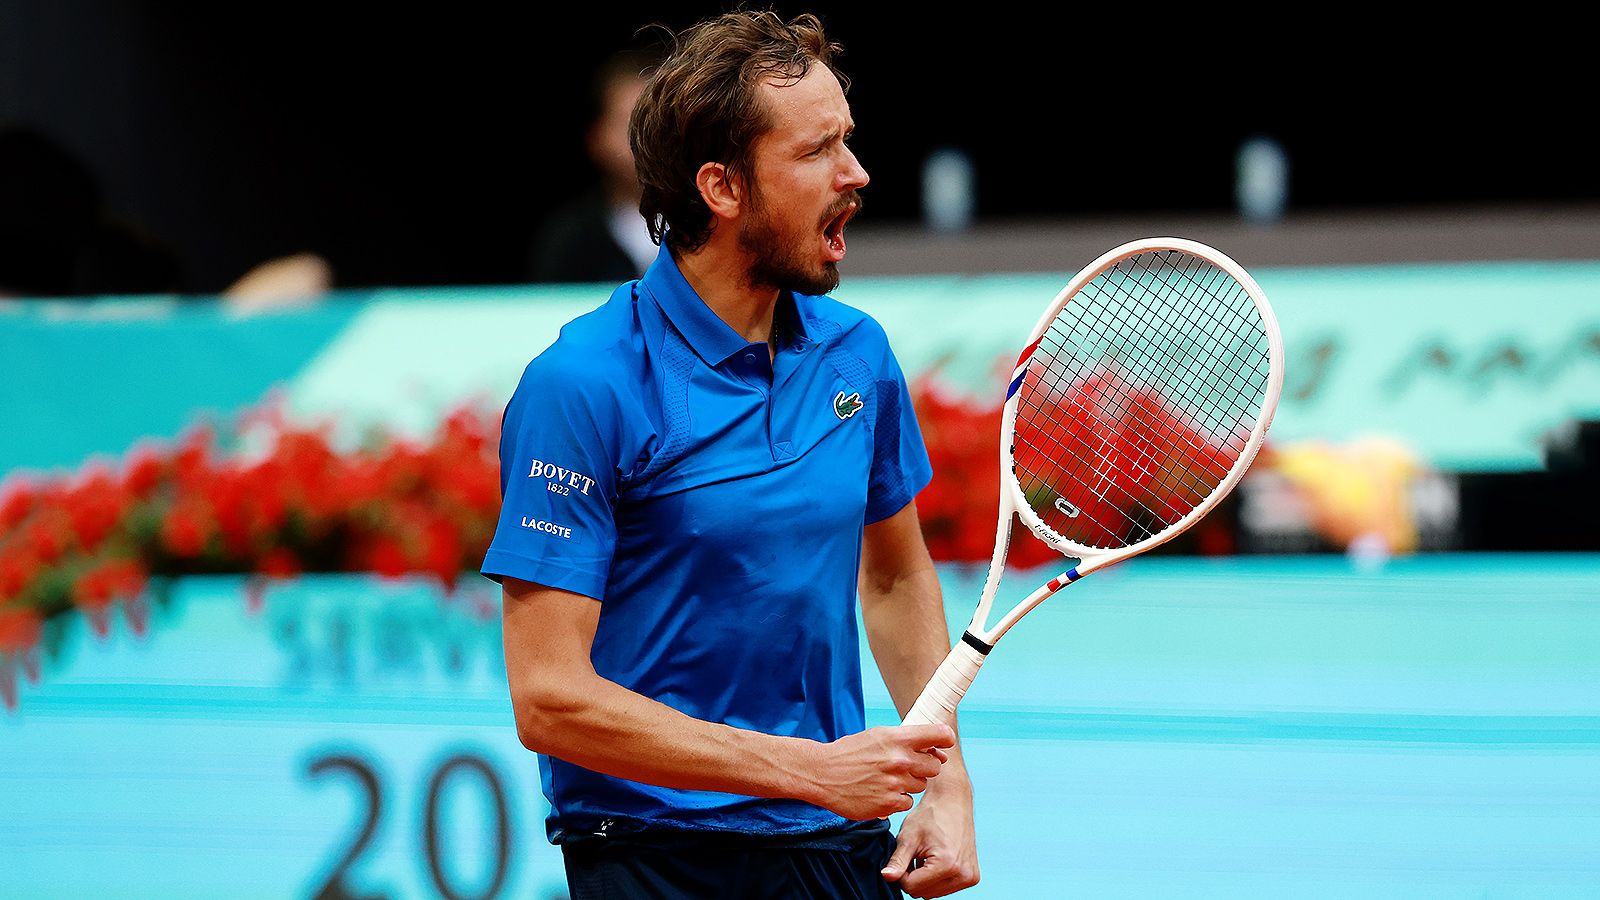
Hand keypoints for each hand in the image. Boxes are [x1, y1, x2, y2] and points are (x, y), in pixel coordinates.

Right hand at [807, 725, 953, 820]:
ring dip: (909, 783)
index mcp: (897, 738)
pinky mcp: (889, 804)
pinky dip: (897, 799)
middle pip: (935, 766)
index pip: (940, 735)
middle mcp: (899, 760)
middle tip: (904, 766)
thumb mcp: (877, 736)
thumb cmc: (851, 753)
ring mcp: (895, 783)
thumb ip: (909, 742)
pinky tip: (879, 791)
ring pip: (921, 785)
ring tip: (885, 778)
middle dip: (924, 766)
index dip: (945, 740)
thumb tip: (940, 753)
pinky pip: (907, 802)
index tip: (943, 745)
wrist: (822, 774)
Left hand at [882, 776, 978, 897]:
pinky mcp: (972, 877)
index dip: (902, 873)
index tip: (906, 855)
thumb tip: (886, 877)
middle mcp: (963, 874)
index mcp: (947, 865)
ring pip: (933, 894)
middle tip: (915, 854)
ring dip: (925, 879)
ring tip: (926, 855)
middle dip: (914, 877)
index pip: (912, 887)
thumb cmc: (930, 815)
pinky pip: (945, 889)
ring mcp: (970, 877)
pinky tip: (936, 859)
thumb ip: (897, 860)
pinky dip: (936, 878)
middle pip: (923, 893)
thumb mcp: (909, 837)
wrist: (953, 801)